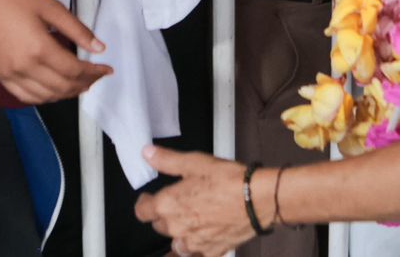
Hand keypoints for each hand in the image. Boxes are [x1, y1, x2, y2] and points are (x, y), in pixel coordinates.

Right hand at [0, 0, 111, 103]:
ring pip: (46, 97)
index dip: (94, 72)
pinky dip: (44, 98)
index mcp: (39, 48)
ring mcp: (11, 75)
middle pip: (63, 87)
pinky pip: (26, 97)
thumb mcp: (48, 6)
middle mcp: (25, 67)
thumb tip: (98, 47)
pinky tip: (53, 90)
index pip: (75, 70)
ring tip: (79, 84)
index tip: (105, 69)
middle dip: (84, 84)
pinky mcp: (0, 77)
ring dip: (67, 94)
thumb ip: (76, 29)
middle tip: (95, 77)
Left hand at [133, 147, 254, 255]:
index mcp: (168, 205)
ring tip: (190, 222)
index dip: (145, 203)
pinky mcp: (211, 252)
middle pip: (159, 226)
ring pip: (176, 243)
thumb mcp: (194, 162)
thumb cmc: (226, 179)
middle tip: (178, 204)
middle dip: (164, 215)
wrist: (257, 199)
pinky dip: (195, 250)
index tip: (149, 198)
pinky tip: (200, 242)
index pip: (142, 211)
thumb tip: (146, 153)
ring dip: (179, 234)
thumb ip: (166, 160)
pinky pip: (195, 255)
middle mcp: (176, 228)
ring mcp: (193, 244)